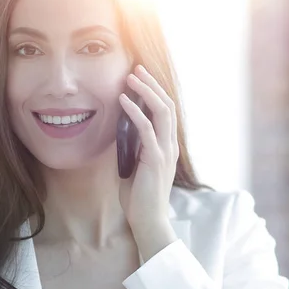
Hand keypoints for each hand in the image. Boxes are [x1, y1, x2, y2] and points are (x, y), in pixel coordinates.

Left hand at [118, 64, 178, 240]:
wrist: (147, 220)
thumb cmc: (139, 198)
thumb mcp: (133, 168)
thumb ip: (131, 150)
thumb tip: (118, 134)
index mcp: (166, 147)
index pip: (165, 112)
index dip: (154, 93)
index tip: (139, 78)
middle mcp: (170, 145)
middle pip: (167, 105)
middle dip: (152, 84)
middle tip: (136, 69)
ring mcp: (165, 151)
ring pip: (162, 111)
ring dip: (146, 91)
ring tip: (131, 76)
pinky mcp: (156, 159)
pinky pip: (147, 129)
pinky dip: (136, 112)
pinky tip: (124, 100)